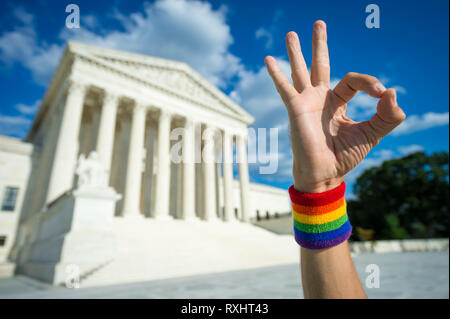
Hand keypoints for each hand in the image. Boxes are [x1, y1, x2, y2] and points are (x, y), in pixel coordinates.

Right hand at [265, 21, 405, 192]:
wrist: (325, 175)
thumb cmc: (345, 157)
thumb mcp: (372, 134)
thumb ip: (387, 116)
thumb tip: (393, 93)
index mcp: (337, 103)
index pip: (353, 80)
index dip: (370, 82)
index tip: (382, 95)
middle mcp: (320, 99)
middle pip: (320, 65)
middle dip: (319, 44)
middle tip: (318, 23)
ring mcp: (306, 103)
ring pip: (301, 71)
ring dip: (296, 52)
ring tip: (292, 33)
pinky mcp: (296, 110)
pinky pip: (286, 89)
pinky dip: (277, 74)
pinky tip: (268, 59)